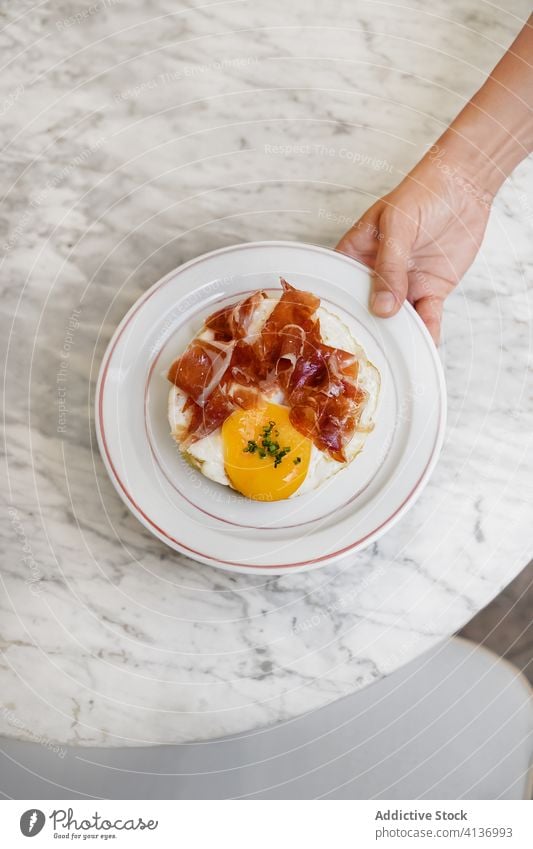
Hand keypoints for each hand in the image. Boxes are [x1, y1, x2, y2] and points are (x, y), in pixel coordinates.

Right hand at [335, 150, 492, 342]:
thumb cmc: (422, 193)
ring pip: (397, 318)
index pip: (341, 285)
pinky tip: (425, 346)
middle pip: (367, 308)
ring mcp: (404, 284)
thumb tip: (382, 307)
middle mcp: (377, 274)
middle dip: (369, 329)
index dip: (338, 308)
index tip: (337, 333)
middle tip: (369, 353)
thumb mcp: (397, 226)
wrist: (465, 187)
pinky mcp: (430, 291)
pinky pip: (427, 317)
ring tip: (397, 355)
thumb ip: (389, 267)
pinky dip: (428, 332)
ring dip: (399, 336)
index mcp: (357, 254)